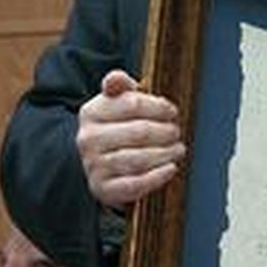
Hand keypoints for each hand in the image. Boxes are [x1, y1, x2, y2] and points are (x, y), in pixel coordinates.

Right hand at [77, 70, 184, 208]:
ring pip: (138, 159)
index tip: (172, 112)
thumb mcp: (116, 103)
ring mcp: (93, 165)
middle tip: (176, 132)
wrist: (99, 163)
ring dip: (165, 153)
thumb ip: (121, 87)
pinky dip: (157, 177)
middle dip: (165, 132)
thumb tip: (116, 78)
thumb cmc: (117, 128)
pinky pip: (135, 185)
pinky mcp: (102, 189)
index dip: (158, 107)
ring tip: (178, 149)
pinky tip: (171, 168)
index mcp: (91, 112)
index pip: (132, 104)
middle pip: (139, 132)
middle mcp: (88, 139)